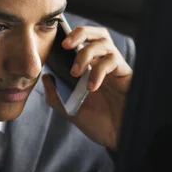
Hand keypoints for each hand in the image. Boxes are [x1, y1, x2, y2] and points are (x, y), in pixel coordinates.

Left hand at [42, 26, 132, 149]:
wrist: (118, 138)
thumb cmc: (98, 123)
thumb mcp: (69, 109)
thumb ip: (55, 95)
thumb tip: (45, 76)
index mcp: (89, 68)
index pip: (81, 42)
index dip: (69, 36)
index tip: (54, 41)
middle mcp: (103, 64)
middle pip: (96, 33)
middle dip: (79, 33)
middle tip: (65, 45)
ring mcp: (115, 68)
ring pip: (103, 43)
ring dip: (85, 54)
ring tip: (75, 72)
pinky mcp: (126, 74)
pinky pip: (113, 61)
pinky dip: (98, 71)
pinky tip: (92, 87)